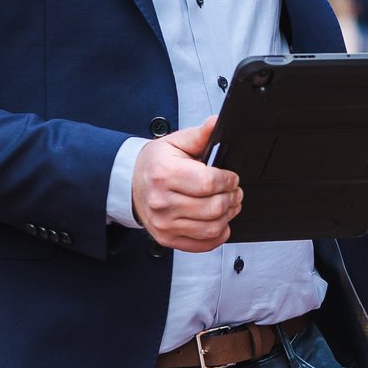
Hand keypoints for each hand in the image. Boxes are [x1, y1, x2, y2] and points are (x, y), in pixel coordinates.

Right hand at [130, 116, 242, 252]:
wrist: (132, 183)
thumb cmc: (155, 163)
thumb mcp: (175, 142)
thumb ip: (200, 135)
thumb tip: (217, 123)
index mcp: (165, 174)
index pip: (209, 183)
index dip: (228, 180)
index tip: (232, 178)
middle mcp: (162, 202)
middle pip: (213, 207)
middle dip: (232, 198)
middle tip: (235, 191)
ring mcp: (164, 223)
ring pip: (211, 228)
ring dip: (229, 216)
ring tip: (230, 204)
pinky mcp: (167, 238)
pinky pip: (202, 244)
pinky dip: (218, 236)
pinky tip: (220, 222)